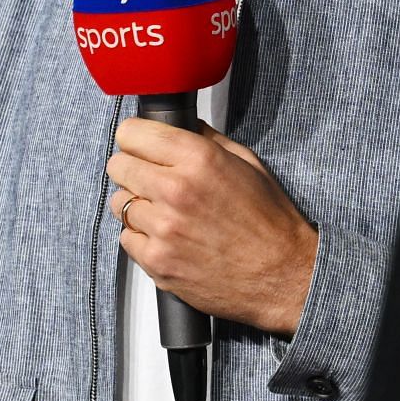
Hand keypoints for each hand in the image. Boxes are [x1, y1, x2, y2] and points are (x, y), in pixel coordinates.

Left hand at [107, 118, 319, 337]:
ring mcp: (163, 228)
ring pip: (119, 203)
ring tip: (161, 210)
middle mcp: (176, 190)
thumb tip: (183, 126)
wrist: (281, 274)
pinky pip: (125, 238)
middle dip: (131, 167)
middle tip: (149, 177)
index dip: (135, 137)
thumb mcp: (248, 164)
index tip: (139, 143)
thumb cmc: (269, 219)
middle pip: (118, 165)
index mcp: (199, 159)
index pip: (133, 133)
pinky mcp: (157, 261)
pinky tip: (165, 236)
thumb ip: (209, 140)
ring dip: (135, 203)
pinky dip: (140, 236)